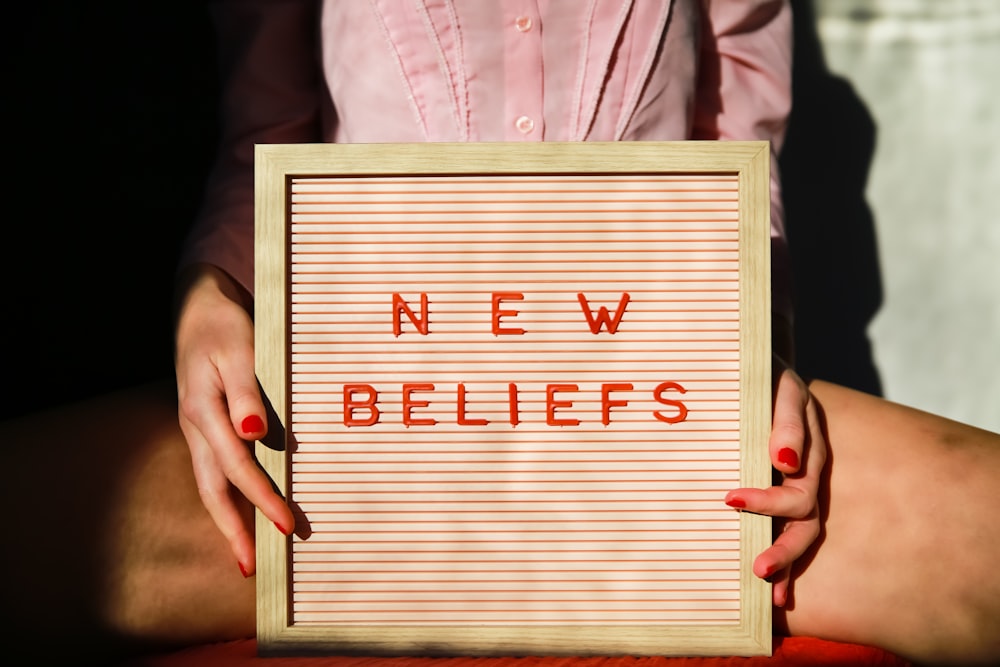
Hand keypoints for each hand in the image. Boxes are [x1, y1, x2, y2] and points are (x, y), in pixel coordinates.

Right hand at [174, 264, 294, 576]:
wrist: (200, 307)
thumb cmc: (224, 325)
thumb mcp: (238, 348)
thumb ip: (246, 391)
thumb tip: (254, 433)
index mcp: (203, 410)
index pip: (237, 466)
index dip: (262, 497)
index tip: (288, 526)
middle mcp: (197, 427)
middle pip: (214, 490)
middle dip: (235, 530)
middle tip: (255, 567)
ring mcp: (200, 430)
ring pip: (212, 486)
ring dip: (231, 520)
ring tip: (249, 556)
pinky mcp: (208, 427)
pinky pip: (218, 471)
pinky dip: (232, 496)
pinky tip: (247, 513)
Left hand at [724, 354, 825, 607]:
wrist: (754, 366)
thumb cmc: (766, 378)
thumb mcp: (781, 391)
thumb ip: (787, 424)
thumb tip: (785, 463)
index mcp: (809, 457)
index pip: (798, 494)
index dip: (768, 504)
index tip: (731, 499)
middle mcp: (804, 478)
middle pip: (804, 526)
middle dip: (784, 553)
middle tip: (759, 571)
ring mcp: (790, 485)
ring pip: (796, 533)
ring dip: (784, 563)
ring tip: (767, 594)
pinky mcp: (771, 486)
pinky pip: (775, 524)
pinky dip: (772, 550)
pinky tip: (757, 579)